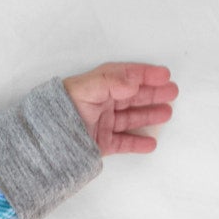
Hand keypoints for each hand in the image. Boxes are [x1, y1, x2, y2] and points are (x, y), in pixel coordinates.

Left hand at [61, 62, 178, 155]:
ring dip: (149, 115)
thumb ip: (110, 83)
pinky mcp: (99, 144)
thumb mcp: (85, 89)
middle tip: (173, 92)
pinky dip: (137, 143)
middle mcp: (100, 104)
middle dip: (153, 93)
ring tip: (167, 113)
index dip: (145, 75)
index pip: (125, 77)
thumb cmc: (62, 109)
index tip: (165, 75)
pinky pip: (122, 143)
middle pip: (132, 97)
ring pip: (130, 118)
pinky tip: (151, 144)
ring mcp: (100, 125)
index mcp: (97, 87)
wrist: (44, 141)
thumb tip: (133, 84)